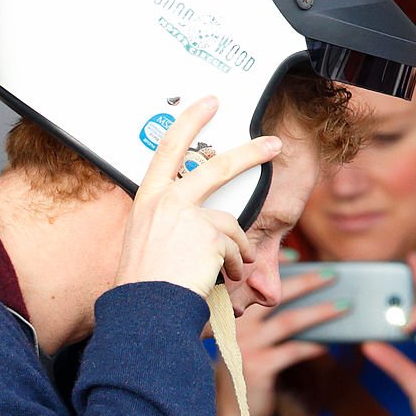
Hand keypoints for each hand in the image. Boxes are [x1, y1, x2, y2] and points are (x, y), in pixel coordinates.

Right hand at [114, 97, 281, 298]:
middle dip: (249, 153)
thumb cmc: (144, 287)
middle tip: (271, 144)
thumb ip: (171, 228)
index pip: (168, 149)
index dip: (189, 121)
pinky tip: (220, 279)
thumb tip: (202, 230)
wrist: (146, 312)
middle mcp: (166, 201)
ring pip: (232, 223)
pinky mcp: (209, 233)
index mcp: (147, 200)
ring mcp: (188, 215)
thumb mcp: (146, 246)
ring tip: (227, 271)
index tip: (207, 103)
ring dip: (236, 249)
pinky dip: (235, 266)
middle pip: (216, 166)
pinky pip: (237, 248)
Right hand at [217, 262, 345, 415]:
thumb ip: (262, 316)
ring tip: (345, 307)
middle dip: (307, 281)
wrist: (234, 412)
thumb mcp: (247, 339)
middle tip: (333, 273)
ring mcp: (245, 346)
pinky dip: (314, 346)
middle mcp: (234, 325)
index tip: (296, 254)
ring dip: (320, 311)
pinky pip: (294, 350)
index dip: (274, 265)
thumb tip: (302, 290)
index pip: (252, 281)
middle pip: (275, 295)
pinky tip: (329, 344)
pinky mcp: (258, 366)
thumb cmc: (246, 367)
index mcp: (229, 312)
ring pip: (290, 321)